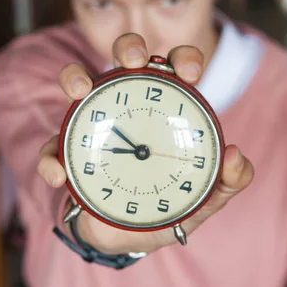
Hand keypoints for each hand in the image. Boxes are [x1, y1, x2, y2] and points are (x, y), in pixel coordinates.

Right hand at [37, 33, 253, 254]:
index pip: (175, 70)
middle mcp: (128, 106)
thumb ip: (227, 182)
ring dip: (75, 76)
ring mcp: (94, 124)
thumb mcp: (203, 198)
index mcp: (164, 111)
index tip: (190, 72)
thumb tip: (236, 157)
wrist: (127, 238)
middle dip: (129, 49)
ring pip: (79, 82)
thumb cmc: (167, 208)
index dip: (183, 59)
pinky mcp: (67, 151)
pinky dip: (51, 158)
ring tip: (80, 90)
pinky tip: (59, 175)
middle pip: (126, 60)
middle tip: (134, 62)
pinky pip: (52, 146)